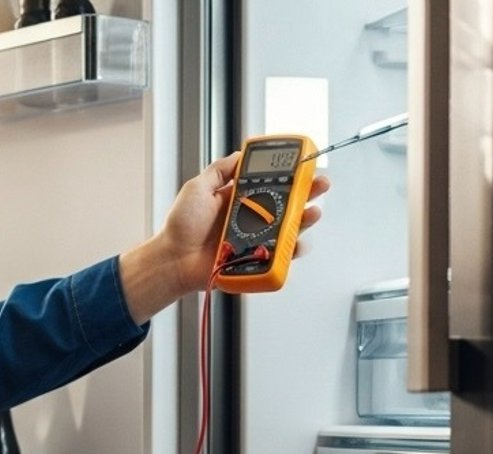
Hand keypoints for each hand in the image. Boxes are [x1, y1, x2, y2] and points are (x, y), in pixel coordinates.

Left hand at [118, 152, 330, 322]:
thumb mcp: (198, 187)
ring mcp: (255, 239)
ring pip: (289, 228)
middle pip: (287, 204)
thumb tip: (240, 154)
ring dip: (305, 219)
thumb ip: (220, 170)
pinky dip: (293, 251)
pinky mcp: (256, 260)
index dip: (290, 175)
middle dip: (308, 193)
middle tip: (320, 184)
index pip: (271, 183)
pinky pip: (281, 256)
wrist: (173, 259)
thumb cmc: (181, 227)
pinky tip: (297, 243)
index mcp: (240, 199)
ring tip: (312, 212)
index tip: (305, 164)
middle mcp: (251, 218)